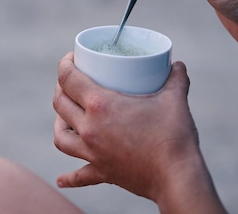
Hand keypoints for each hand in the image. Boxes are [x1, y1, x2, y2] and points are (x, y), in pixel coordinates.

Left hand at [53, 53, 226, 212]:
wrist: (177, 178)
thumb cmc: (174, 136)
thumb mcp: (175, 99)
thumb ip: (176, 79)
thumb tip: (178, 65)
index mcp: (100, 105)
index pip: (68, 79)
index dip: (64, 65)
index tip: (70, 58)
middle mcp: (89, 128)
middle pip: (60, 103)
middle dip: (60, 88)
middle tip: (70, 80)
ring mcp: (92, 152)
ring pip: (61, 136)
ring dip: (59, 122)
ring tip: (65, 115)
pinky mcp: (102, 171)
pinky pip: (80, 175)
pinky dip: (69, 177)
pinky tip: (61, 180)